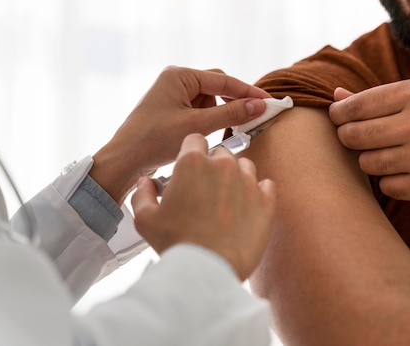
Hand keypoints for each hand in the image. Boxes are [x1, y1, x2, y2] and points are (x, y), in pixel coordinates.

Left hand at [90, 67, 270, 202]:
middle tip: (253, 119)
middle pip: (218, 88)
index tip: (270, 102)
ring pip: (211, 102)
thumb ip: (230, 114)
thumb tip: (259, 105)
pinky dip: (210, 123)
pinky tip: (209, 136)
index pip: (223, 80)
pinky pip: (200, 111)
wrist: (123, 161)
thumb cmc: (154, 141)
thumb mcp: (197, 126)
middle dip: (233, 104)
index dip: (248, 92)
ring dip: (220, 116)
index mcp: (179, 76)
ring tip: (223, 134)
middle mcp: (176, 80)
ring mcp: (174, 95)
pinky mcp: (173, 110)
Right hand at [131, 134, 275, 280]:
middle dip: (213, 165)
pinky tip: (247, 206)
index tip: (190, 167)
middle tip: (206, 189)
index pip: (195, 139)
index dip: (191, 152)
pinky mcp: (266, 200)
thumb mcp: (145, 219)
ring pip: (245, 165)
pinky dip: (258, 192)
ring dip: (236, 176)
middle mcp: (223, 165)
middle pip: (221, 152)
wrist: (208, 269)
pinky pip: (266, 185)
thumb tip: (146, 182)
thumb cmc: (176, 243)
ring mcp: (248, 181)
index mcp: (193, 163)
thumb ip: (143, 194)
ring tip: (227, 198)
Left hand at [328, 79, 409, 200]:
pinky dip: (392, 181)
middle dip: (349, 138)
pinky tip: (409, 171)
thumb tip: (335, 95)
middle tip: (358, 138)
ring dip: (372, 160)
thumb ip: (377, 97)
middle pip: (353, 136)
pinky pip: (387, 186)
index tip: (339, 118)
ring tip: (391, 153)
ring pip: (367, 163)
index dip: (338, 114)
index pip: (353, 107)